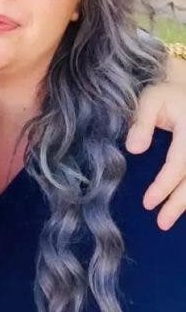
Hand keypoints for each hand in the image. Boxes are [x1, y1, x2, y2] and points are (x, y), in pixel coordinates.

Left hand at [126, 58, 185, 229]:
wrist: (185, 91)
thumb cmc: (166, 95)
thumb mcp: (150, 99)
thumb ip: (141, 122)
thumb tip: (133, 150)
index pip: (179, 163)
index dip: (165, 185)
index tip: (148, 203)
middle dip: (178, 202)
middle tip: (161, 223)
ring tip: (167, 221)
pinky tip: (180, 206)